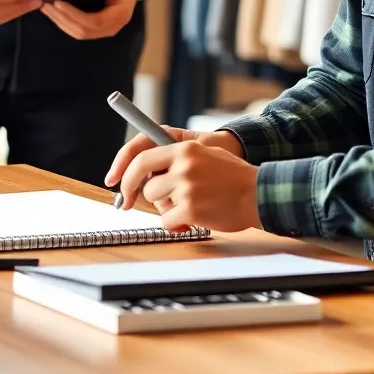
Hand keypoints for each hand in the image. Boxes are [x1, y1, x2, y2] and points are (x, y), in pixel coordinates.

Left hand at [40, 0, 149, 40]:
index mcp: (120, 14)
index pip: (95, 21)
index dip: (75, 15)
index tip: (58, 3)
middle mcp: (113, 26)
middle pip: (84, 30)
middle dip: (63, 19)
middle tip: (46, 6)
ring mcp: (105, 28)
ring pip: (79, 32)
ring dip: (61, 22)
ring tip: (46, 8)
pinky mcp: (98, 26)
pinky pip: (79, 28)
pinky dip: (65, 21)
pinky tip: (54, 10)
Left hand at [114, 138, 260, 233]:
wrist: (257, 193)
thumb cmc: (233, 177)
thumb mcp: (205, 154)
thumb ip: (177, 160)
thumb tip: (148, 173)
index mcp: (185, 148)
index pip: (142, 157)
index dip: (125, 172)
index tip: (116, 183)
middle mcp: (183, 165)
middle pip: (145, 185)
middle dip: (136, 195)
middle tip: (127, 204)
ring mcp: (186, 187)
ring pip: (155, 203)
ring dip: (165, 208)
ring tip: (186, 207)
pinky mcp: (191, 209)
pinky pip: (167, 221)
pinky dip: (176, 224)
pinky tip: (192, 219)